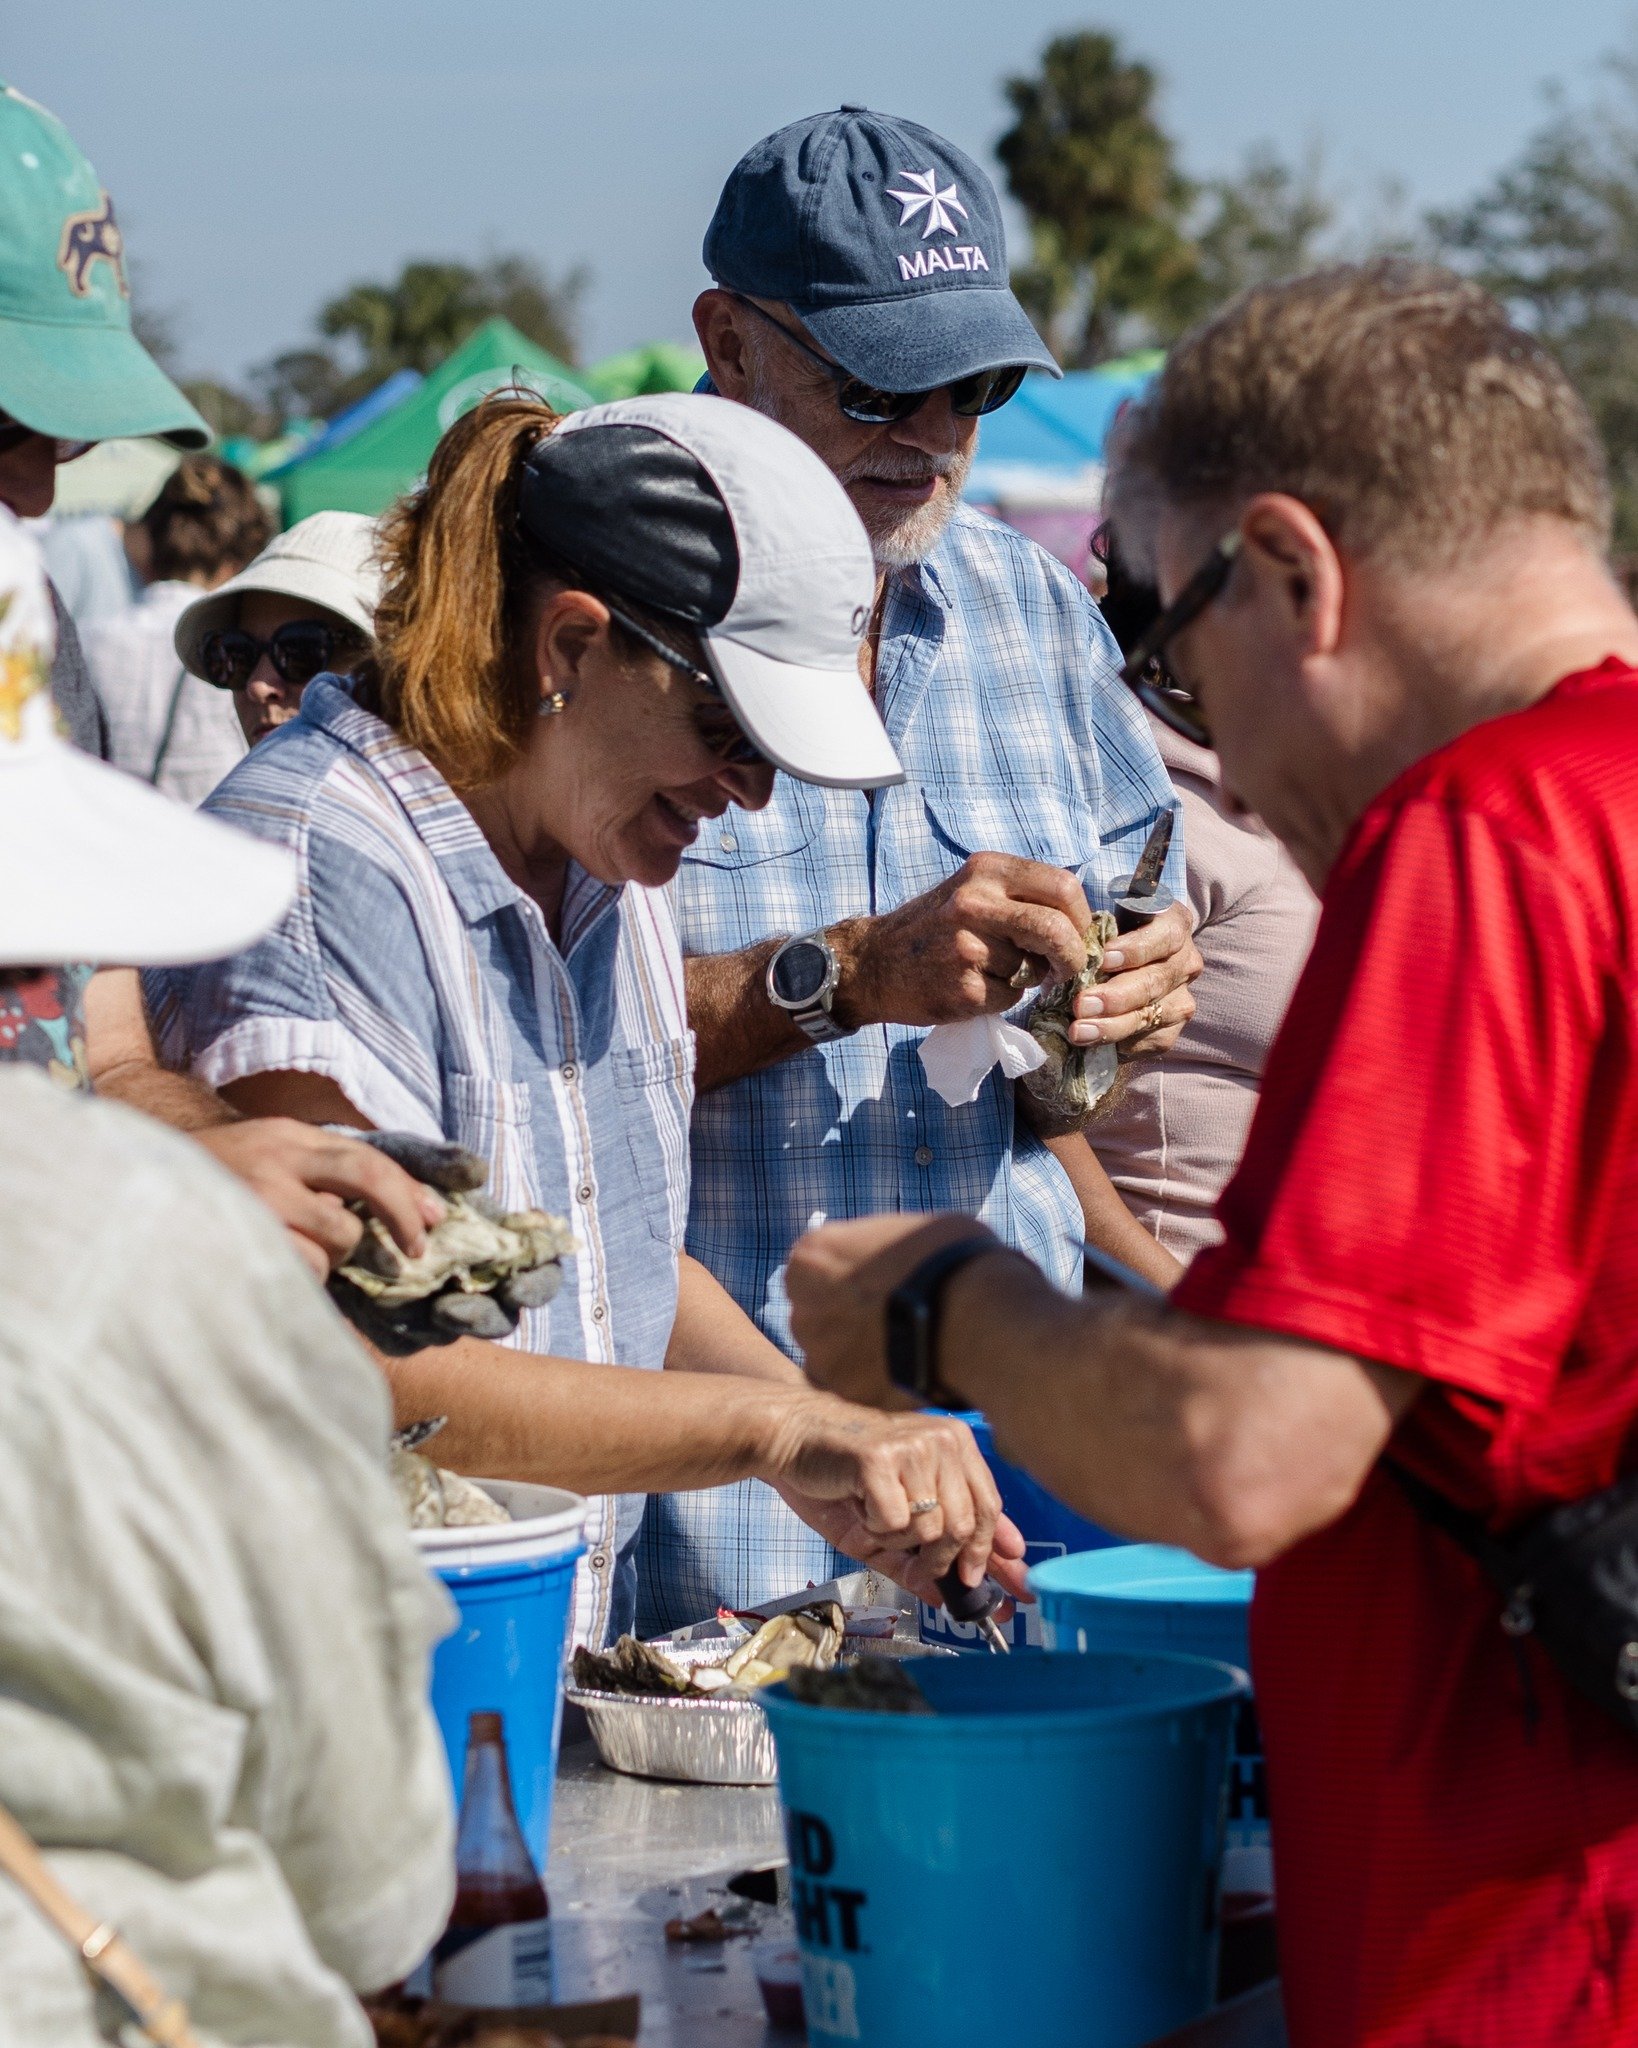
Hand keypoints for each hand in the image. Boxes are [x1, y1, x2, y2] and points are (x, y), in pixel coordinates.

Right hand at [194, 1118, 444, 1280]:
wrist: (130, 1186)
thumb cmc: (215, 1183)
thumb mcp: (267, 1157)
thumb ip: (321, 1172)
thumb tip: (405, 1207)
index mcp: (288, 1137)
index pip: (368, 1157)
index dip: (408, 1192)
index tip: (433, 1221)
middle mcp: (275, 1159)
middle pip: (368, 1178)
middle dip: (401, 1218)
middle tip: (412, 1251)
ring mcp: (257, 1199)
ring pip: (338, 1236)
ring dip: (334, 1255)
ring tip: (299, 1251)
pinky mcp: (242, 1238)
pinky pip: (303, 1269)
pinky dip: (302, 1276)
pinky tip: (274, 1266)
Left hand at [331, 1133, 566, 1355]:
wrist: (318, 1188)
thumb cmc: (377, 1169)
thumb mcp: (406, 1156)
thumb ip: (439, 1162)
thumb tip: (476, 1174)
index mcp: (490, 1239)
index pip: (536, 1271)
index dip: (537, 1282)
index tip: (516, 1283)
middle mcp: (468, 1276)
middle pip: (501, 1314)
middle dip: (487, 1316)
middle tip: (458, 1306)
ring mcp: (432, 1300)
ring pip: (455, 1331)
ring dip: (446, 1325)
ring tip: (433, 1309)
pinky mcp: (394, 1318)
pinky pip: (406, 1338)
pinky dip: (401, 1328)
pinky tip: (384, 1310)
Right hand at [762, 1384, 1007, 1591]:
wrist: (791, 1439)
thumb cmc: (842, 1477)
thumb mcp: (894, 1520)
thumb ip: (929, 1550)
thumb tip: (954, 1592)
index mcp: (954, 1444)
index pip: (990, 1506)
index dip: (992, 1551)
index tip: (1000, 1585)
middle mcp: (941, 1439)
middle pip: (965, 1526)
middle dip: (941, 1560)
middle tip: (916, 1564)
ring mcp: (913, 1447)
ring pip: (931, 1529)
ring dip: (898, 1541)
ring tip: (874, 1515)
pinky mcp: (881, 1458)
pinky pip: (895, 1522)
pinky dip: (875, 1529)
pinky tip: (859, 1505)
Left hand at [787, 1211, 1006, 1414]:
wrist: (972, 1316)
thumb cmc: (947, 1258)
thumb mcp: (905, 1231)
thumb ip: (878, 1251)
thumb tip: (888, 1262)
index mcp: (811, 1256)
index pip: (813, 1267)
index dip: (844, 1274)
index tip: (871, 1281)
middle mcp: (803, 1307)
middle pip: (816, 1313)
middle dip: (844, 1316)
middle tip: (887, 1315)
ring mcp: (822, 1354)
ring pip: (828, 1355)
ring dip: (854, 1352)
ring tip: (899, 1346)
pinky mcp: (848, 1392)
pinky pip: (853, 1387)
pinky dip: (871, 1381)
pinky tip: (904, 1369)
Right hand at [830, 854, 1092, 1028]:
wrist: (873, 964)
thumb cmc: (933, 927)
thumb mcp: (973, 890)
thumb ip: (1021, 896)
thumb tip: (1080, 922)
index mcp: (986, 870)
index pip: (1062, 886)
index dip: (1082, 916)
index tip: (1078, 934)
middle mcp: (975, 902)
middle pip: (1055, 928)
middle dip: (1072, 956)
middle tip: (1068, 969)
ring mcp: (967, 947)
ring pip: (1032, 968)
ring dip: (1027, 978)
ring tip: (992, 971)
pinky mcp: (963, 988)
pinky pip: (1009, 997)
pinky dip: (1002, 998)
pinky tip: (973, 987)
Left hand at [1066, 900, 1199, 1057]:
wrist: (1121, 967)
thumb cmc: (1108, 937)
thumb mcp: (1105, 924)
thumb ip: (1096, 933)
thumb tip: (1071, 949)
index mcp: (1174, 924)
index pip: (1166, 936)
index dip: (1136, 949)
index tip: (1104, 959)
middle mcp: (1185, 961)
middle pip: (1155, 981)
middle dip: (1115, 996)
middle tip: (1081, 1005)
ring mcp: (1183, 997)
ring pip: (1152, 1015)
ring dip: (1113, 1025)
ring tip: (1080, 1031)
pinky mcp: (1174, 1028)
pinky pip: (1152, 1040)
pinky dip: (1121, 1042)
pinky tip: (1096, 1044)